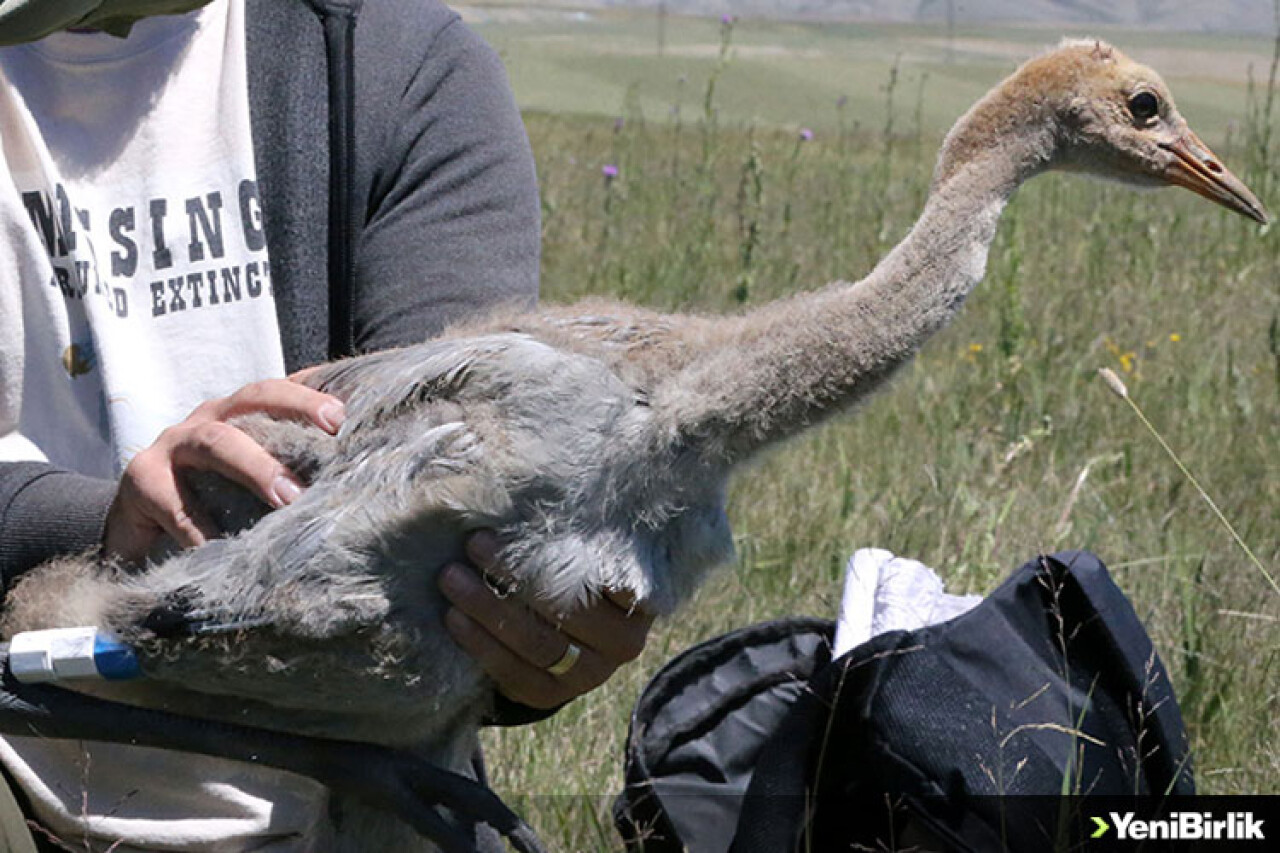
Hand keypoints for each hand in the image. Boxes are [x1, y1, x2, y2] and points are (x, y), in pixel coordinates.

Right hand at [104, 379, 345, 562]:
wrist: (136, 526)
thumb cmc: (209, 497)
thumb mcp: (248, 479)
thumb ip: (287, 469)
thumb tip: (351, 481)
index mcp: (237, 413)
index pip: (277, 390)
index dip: (310, 395)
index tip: (345, 415)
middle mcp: (207, 419)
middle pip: (251, 401)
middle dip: (293, 416)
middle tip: (332, 442)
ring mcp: (170, 446)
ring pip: (215, 443)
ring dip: (255, 468)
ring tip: (287, 498)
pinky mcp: (141, 482)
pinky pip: (176, 505)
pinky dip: (202, 530)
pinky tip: (227, 548)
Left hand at [440, 531, 654, 709]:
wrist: (564, 630)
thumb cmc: (574, 566)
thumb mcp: (584, 544)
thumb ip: (574, 524)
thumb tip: (533, 472)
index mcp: (642, 597)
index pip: (610, 576)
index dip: (565, 552)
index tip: (524, 527)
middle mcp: (625, 642)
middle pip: (567, 608)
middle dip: (514, 575)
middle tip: (474, 544)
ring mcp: (589, 675)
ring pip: (536, 642)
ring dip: (488, 608)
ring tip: (451, 577)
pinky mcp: (551, 695)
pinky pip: (513, 673)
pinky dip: (480, 644)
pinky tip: (453, 617)